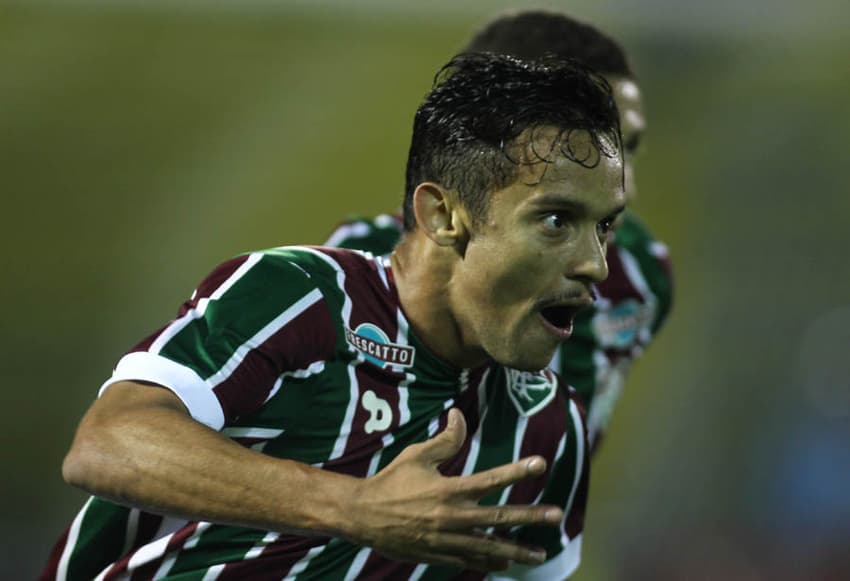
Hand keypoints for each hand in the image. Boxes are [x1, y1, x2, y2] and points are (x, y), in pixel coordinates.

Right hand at [346, 408, 562, 571]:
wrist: (363, 516)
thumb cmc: (391, 481)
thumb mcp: (416, 455)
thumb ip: (444, 440)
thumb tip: (460, 415)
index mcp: (449, 490)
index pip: (491, 479)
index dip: (517, 471)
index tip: (541, 464)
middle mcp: (452, 517)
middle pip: (499, 518)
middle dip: (531, 517)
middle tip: (557, 515)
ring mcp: (447, 540)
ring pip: (489, 548)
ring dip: (517, 550)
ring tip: (541, 554)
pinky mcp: (439, 555)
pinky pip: (470, 560)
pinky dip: (489, 562)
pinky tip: (506, 563)